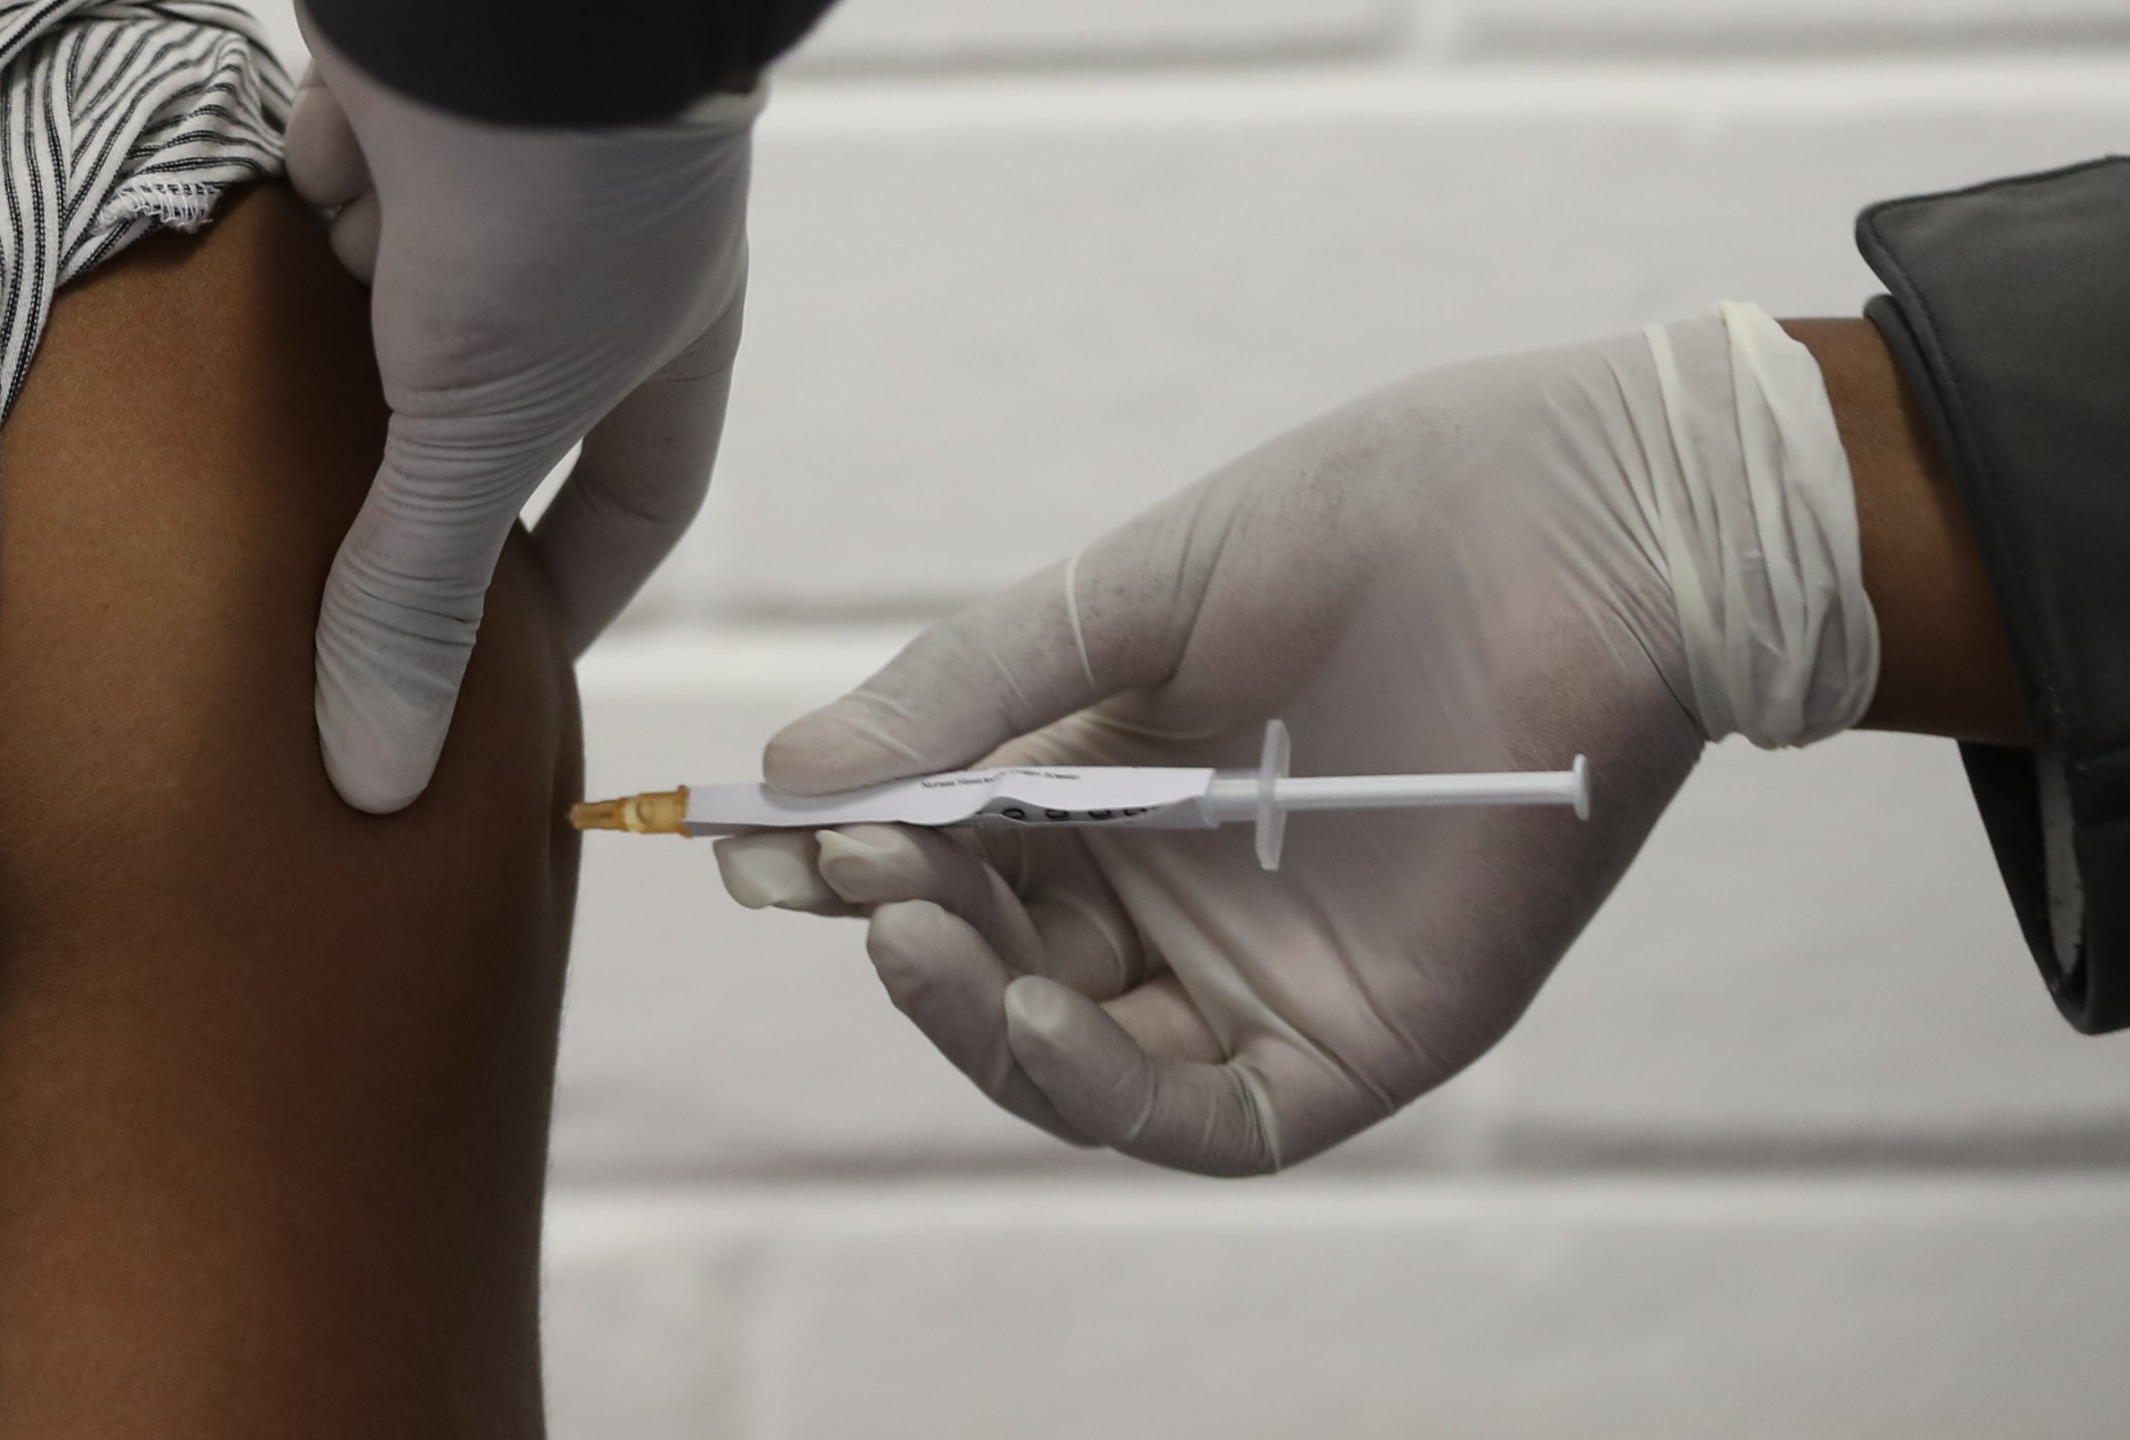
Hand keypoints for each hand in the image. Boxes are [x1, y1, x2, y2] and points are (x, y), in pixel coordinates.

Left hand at [287, 14, 754, 809]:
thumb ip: (421, 591)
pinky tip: (235, 285)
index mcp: (659, 347)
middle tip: (346, 590)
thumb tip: (375, 782)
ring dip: (342, 362)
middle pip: (504, 413)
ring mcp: (490, 181)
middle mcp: (587, 268)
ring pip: (402, 304)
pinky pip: (329, 192)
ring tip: (256, 467)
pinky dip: (291, 234)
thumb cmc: (560, 200)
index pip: (634, 501)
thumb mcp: (484, 424)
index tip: (508, 673)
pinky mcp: (393, 104)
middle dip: (430, 492)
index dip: (578, 590)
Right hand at [715, 305, 1874, 1174]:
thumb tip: (788, 782)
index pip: (950, 856)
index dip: (852, 857)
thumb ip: (971, 691)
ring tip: (906, 923)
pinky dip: (1099, 1084)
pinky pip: (1204, 1114)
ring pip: (1078, 1059)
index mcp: (1116, 780)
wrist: (1598, 515)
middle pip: (998, 965)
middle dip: (907, 921)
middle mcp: (1177, 892)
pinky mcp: (1358, 1040)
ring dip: (975, 1011)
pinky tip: (1028, 1010)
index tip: (756, 837)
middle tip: (851, 863)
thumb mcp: (1130, 595)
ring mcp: (1264, 974)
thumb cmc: (1379, 520)